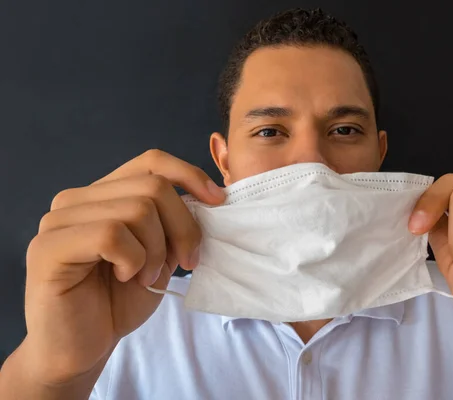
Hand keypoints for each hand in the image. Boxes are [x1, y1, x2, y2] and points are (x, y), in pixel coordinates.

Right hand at [23, 149, 224, 384]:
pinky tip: (125, 277)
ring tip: (147, 276)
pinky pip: (112, 234)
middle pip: (153, 187)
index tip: (216, 202)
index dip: (189, 175)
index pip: (151, 161)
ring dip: (157, 250)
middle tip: (184, 263)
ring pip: (137, 210)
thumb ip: (172, 223)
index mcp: (103, 195)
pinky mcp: (49, 247)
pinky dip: (133, 259)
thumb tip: (206, 200)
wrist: (84, 347)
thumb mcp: (160, 253)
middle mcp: (77, 199)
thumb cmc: (119, 300)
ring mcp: (59, 220)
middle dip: (182, 228)